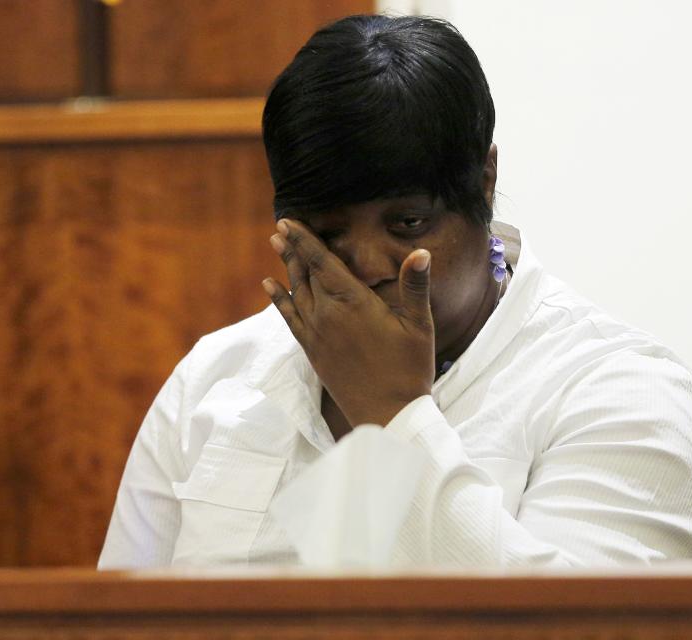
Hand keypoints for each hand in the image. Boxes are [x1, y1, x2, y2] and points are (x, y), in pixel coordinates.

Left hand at [262, 220, 434, 426]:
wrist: (387, 415)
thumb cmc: (409, 369)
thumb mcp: (419, 326)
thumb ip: (415, 287)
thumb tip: (422, 252)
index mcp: (353, 303)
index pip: (323, 262)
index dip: (306, 240)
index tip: (290, 220)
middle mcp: (328, 315)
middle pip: (306, 274)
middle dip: (294, 249)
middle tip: (280, 226)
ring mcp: (317, 334)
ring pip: (296, 292)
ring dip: (287, 268)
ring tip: (276, 246)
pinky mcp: (313, 351)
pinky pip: (290, 319)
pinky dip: (279, 300)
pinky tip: (270, 287)